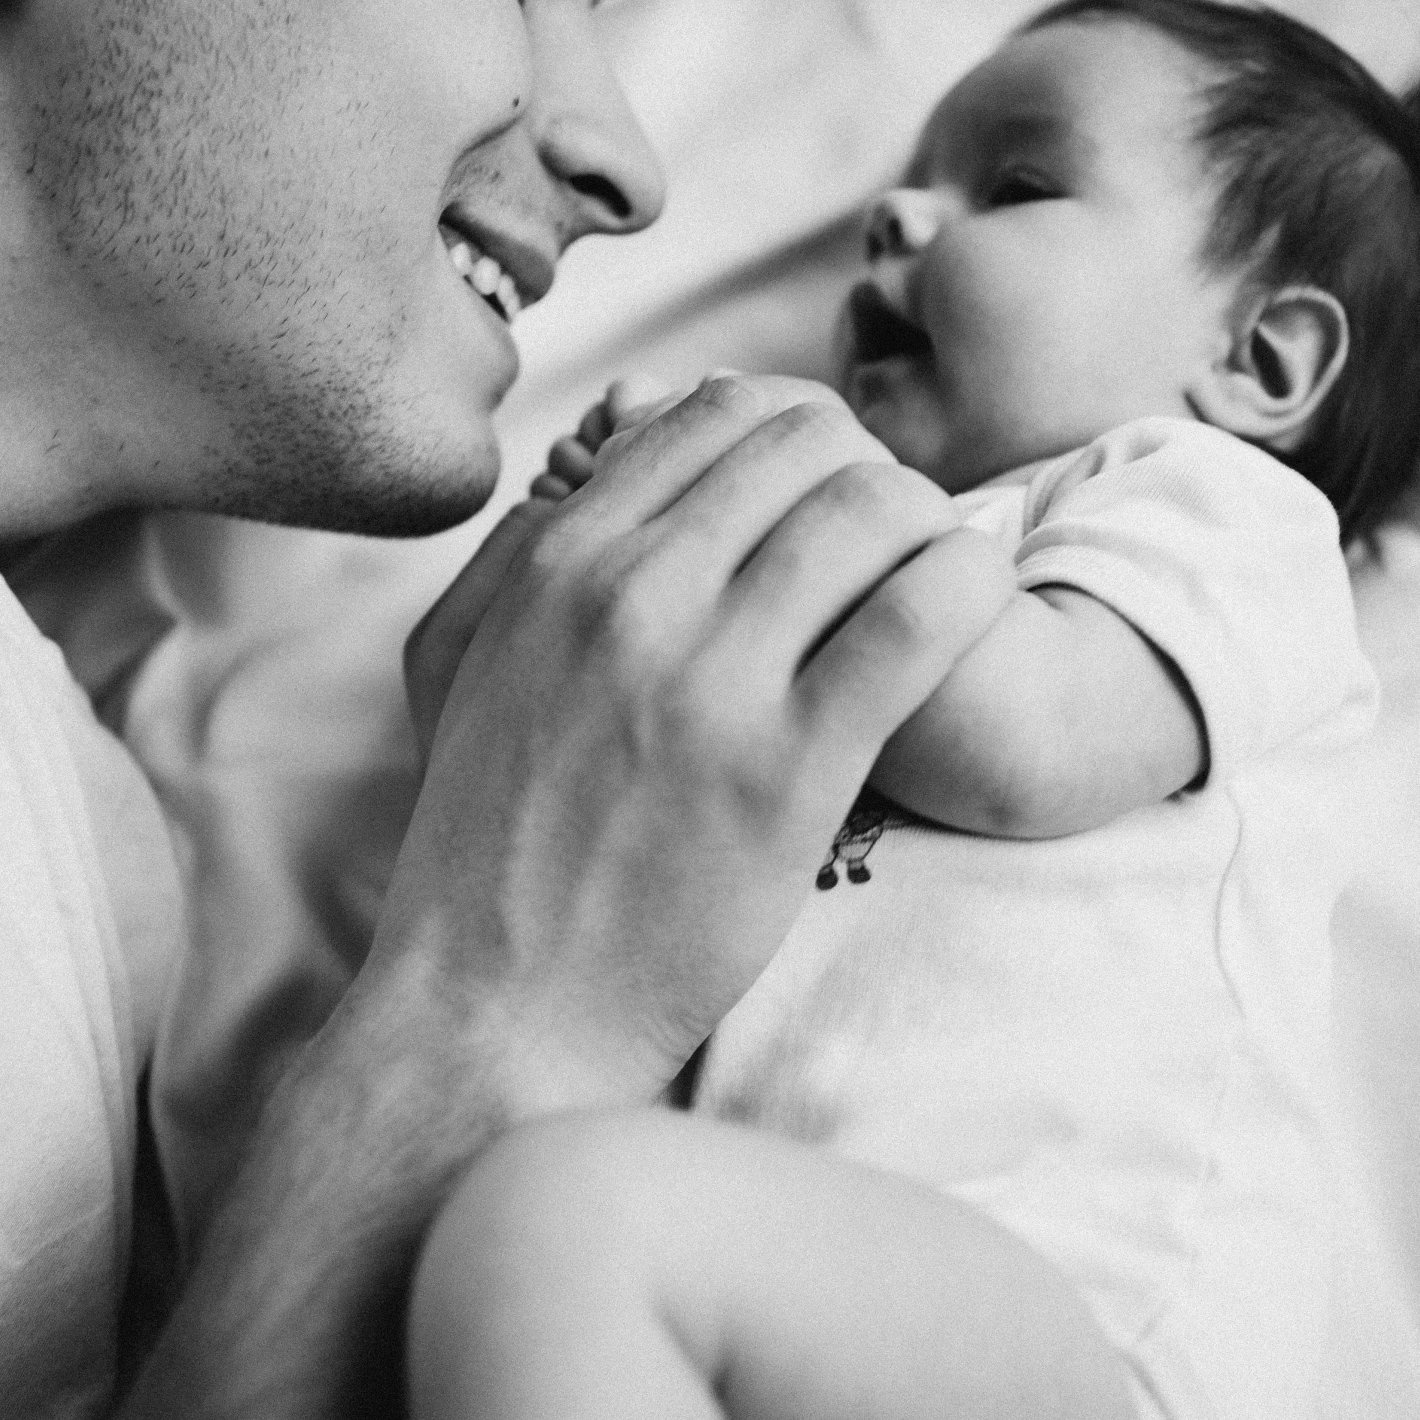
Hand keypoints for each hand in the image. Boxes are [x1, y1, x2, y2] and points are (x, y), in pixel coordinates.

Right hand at [374, 375, 1012, 1109]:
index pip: (718, 412)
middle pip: (809, 444)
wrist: (499, 1007)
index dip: (796, 432)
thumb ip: (510, 557)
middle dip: (868, 470)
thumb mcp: (452, 669)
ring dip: (926, 526)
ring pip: (874, 509)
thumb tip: (579, 484)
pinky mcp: (793, 770)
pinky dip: (966, 588)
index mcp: (560, 563)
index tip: (822, 492)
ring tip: (929, 582)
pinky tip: (967, 611)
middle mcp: (634, 597)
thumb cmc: (483, 846)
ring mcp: (715, 680)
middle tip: (888, 540)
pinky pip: (921, 618)